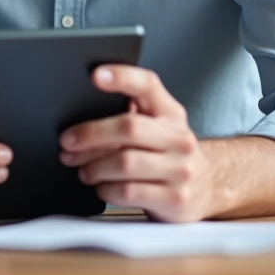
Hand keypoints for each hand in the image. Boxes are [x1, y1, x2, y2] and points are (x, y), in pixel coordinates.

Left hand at [60, 65, 215, 222]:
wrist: (207, 191)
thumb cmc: (169, 155)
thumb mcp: (159, 128)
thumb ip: (131, 115)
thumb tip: (81, 114)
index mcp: (171, 113)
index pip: (148, 85)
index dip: (122, 77)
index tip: (95, 75)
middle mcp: (179, 138)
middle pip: (128, 127)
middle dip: (90, 134)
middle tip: (68, 142)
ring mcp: (180, 170)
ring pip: (124, 163)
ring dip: (94, 166)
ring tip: (82, 169)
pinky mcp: (175, 199)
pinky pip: (128, 192)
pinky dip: (105, 189)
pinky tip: (101, 186)